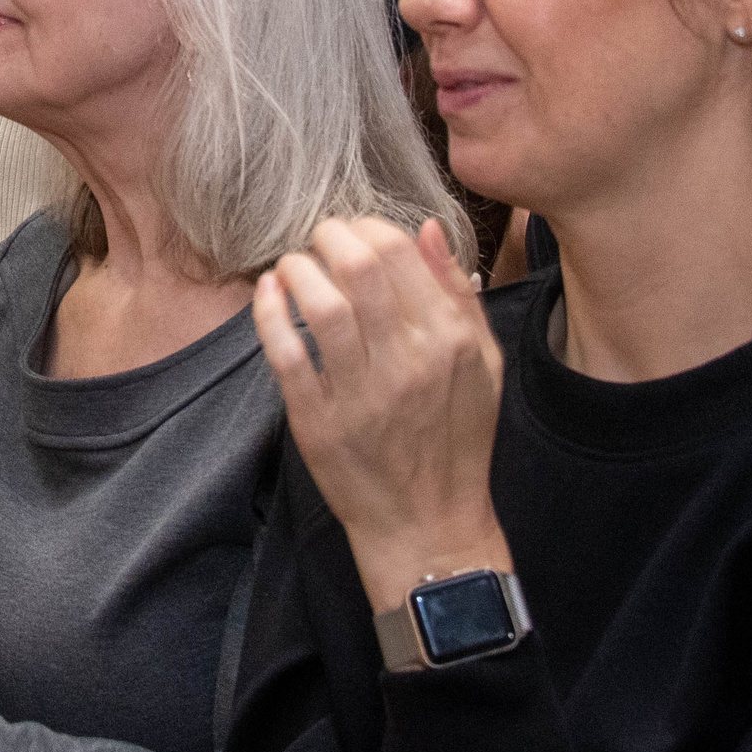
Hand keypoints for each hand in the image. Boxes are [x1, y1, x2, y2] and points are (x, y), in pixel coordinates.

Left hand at [253, 218, 511, 614]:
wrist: (429, 524)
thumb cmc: (456, 439)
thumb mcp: (482, 365)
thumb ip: (457, 294)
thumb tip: (429, 230)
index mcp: (450, 341)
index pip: (399, 252)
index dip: (365, 227)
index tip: (352, 234)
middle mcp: (408, 363)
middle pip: (357, 267)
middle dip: (327, 237)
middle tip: (318, 242)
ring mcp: (361, 394)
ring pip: (319, 304)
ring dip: (296, 269)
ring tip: (293, 268)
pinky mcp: (318, 421)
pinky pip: (284, 351)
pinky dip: (269, 311)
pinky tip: (269, 293)